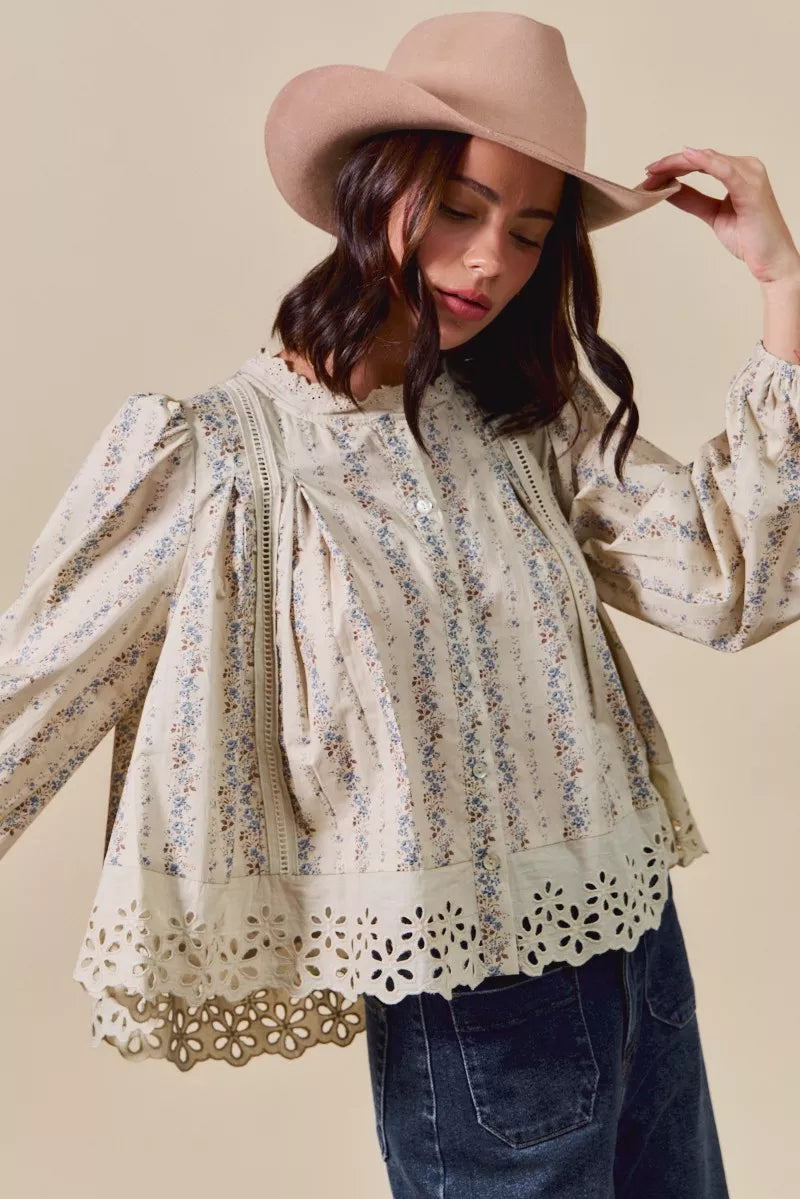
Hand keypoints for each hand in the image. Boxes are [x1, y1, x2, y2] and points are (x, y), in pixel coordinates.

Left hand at [639, 147, 799, 286]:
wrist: (772, 261)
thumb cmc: (750, 239)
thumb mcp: (713, 215)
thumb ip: (694, 201)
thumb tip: (669, 190)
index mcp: (739, 172)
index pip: (702, 163)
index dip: (673, 166)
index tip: (650, 174)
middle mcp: (747, 168)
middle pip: (702, 158)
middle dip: (671, 164)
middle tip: (647, 172)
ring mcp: (750, 176)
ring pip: (708, 160)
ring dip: (678, 164)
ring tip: (655, 170)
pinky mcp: (750, 188)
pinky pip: (724, 170)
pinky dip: (703, 162)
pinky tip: (685, 158)